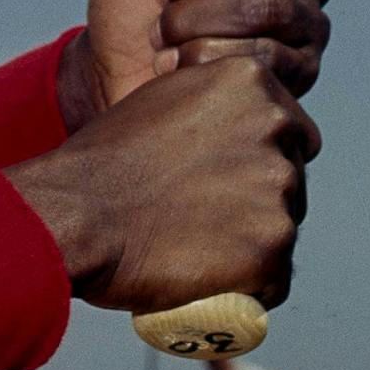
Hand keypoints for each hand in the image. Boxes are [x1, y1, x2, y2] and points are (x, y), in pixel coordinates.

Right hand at [10, 53, 318, 313]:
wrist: (78, 213)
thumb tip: (230, 130)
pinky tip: (207, 281)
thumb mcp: (163, 100)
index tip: (225, 179)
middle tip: (205, 218)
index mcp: (250, 81)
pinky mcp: (273, 246)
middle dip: (259, 200)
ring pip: (283, 227)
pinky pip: (276, 280)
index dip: (259, 159)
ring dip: (251, 244)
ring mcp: (277, 187)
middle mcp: (275, 126)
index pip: (290, 129)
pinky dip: (249, 289)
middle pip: (291, 176)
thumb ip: (211, 107)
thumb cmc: (106, 163)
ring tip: (195, 248)